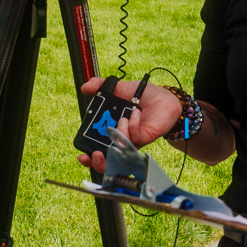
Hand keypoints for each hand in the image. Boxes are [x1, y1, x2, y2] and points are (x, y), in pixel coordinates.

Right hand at [75, 77, 189, 171]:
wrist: (164, 96)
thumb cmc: (143, 95)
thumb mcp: (119, 87)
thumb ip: (100, 85)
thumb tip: (85, 88)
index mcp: (110, 128)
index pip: (96, 148)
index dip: (88, 156)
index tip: (82, 155)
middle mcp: (120, 137)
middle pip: (107, 159)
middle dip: (99, 161)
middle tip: (96, 153)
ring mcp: (133, 139)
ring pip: (120, 150)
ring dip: (118, 135)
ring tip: (123, 119)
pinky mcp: (145, 137)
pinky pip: (135, 138)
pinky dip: (132, 125)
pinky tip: (135, 113)